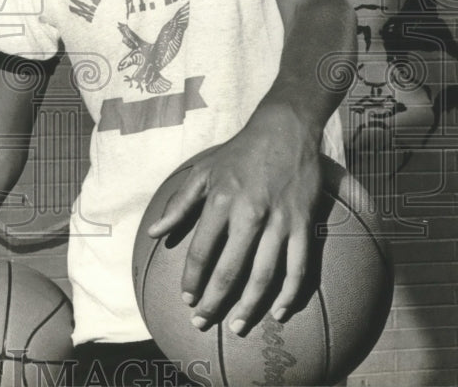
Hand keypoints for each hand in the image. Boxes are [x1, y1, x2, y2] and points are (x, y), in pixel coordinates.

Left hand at [147, 106, 322, 334]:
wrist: (284, 130)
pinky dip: (290, 293)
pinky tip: (279, 311)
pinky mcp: (303, 224)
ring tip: (237, 325)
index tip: (187, 299)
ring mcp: (279, 221)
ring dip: (250, 306)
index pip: (202, 251)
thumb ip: (178, 205)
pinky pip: (298, 267)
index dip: (192, 279)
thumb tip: (154, 232)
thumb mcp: (202, 172)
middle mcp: (249, 214)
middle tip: (203, 323)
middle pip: (229, 270)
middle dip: (214, 301)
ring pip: (264, 275)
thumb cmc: (238, 153)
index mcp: (220, 201)